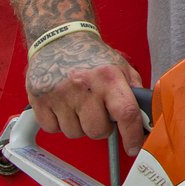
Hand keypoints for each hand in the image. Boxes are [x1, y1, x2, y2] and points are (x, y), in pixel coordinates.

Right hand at [26, 34, 145, 154]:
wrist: (59, 38)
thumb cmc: (91, 55)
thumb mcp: (120, 66)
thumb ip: (134, 91)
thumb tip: (145, 118)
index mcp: (109, 77)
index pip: (126, 113)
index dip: (132, 135)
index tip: (134, 147)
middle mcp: (84, 86)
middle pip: (98, 131)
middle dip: (101, 126)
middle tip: (97, 110)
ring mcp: (59, 94)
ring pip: (75, 133)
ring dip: (79, 125)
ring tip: (78, 104)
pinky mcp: (39, 99)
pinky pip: (52, 129)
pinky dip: (58, 123)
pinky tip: (63, 106)